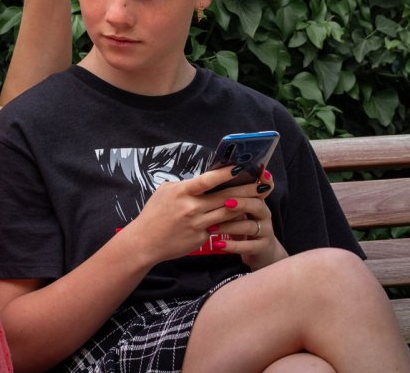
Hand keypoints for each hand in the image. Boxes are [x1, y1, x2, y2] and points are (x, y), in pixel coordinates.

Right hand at [120, 167, 251, 264]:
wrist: (145, 242)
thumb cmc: (154, 214)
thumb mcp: (165, 192)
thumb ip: (185, 186)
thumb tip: (203, 182)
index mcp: (182, 192)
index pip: (207, 180)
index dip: (226, 173)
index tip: (241, 167)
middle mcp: (192, 208)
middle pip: (226, 197)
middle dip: (247, 189)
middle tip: (264, 184)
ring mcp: (198, 224)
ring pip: (227, 213)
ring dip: (244, 206)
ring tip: (259, 199)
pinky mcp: (201, 238)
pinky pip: (220, 228)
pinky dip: (231, 221)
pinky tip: (242, 216)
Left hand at [206, 170, 287, 269]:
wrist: (257, 250)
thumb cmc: (242, 224)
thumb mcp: (239, 208)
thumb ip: (230, 195)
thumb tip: (210, 178)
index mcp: (257, 200)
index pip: (262, 187)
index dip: (262, 180)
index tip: (255, 173)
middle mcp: (264, 213)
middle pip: (256, 205)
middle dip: (242, 203)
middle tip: (226, 203)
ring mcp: (265, 231)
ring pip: (249, 226)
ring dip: (230, 226)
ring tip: (211, 228)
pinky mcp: (262, 247)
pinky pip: (248, 246)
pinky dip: (233, 245)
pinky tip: (219, 245)